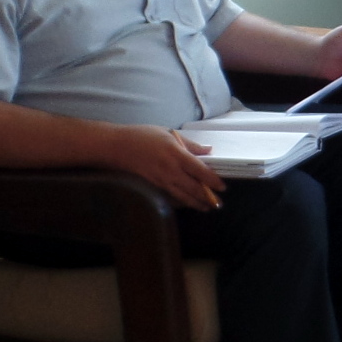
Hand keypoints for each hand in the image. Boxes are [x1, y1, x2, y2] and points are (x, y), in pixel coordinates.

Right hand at [109, 125, 226, 211]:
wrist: (118, 147)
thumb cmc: (144, 136)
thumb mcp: (169, 134)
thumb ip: (190, 144)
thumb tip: (208, 151)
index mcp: (177, 154)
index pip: (200, 171)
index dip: (212, 180)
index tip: (223, 186)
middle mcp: (171, 170)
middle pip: (194, 188)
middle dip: (208, 197)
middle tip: (219, 203)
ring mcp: (162, 179)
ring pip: (183, 195)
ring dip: (197, 203)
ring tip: (207, 207)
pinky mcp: (155, 184)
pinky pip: (173, 195)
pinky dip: (183, 201)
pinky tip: (190, 203)